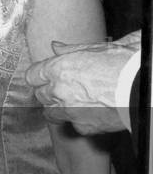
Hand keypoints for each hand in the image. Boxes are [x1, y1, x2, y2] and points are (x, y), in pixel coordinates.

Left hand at [25, 36, 139, 134]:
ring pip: (51, 113)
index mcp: (58, 68)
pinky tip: (90, 114)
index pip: (32, 76)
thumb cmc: (125, 65)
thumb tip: (55, 46)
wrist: (145, 90)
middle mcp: (58, 90)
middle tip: (62, 90)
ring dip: (58, 109)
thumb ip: (71, 50)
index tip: (45, 78)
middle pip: (40, 95)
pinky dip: (79, 121)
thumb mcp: (98, 49)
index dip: (39, 76)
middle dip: (49, 92)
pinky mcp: (84, 127)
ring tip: (73, 104)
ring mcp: (69, 110)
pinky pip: (73, 125)